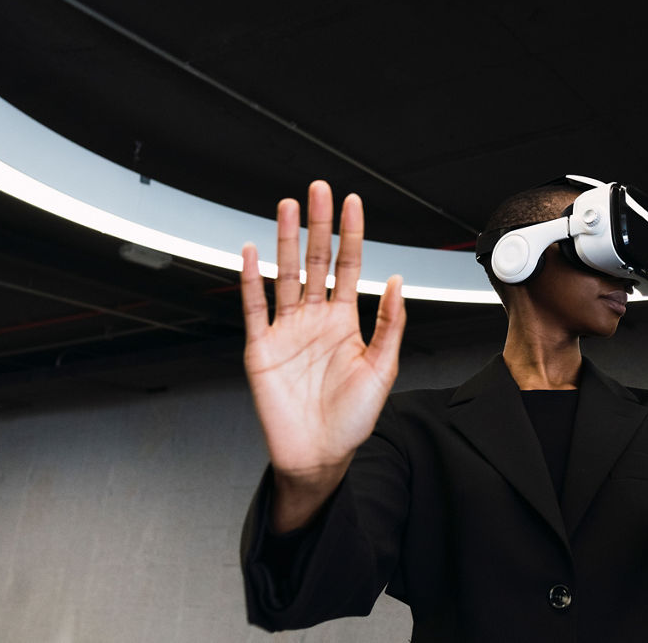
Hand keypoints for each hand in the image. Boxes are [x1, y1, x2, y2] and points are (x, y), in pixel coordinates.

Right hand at [240, 180, 405, 529]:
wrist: (319, 456)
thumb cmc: (353, 419)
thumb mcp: (383, 368)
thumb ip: (390, 323)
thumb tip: (397, 281)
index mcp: (345, 321)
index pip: (348, 266)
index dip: (351, 235)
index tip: (353, 203)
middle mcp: (315, 319)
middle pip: (314, 261)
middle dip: (317, 226)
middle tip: (318, 190)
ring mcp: (287, 331)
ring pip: (285, 275)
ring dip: (285, 241)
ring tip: (288, 207)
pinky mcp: (261, 349)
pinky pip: (254, 308)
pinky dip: (251, 280)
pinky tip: (252, 253)